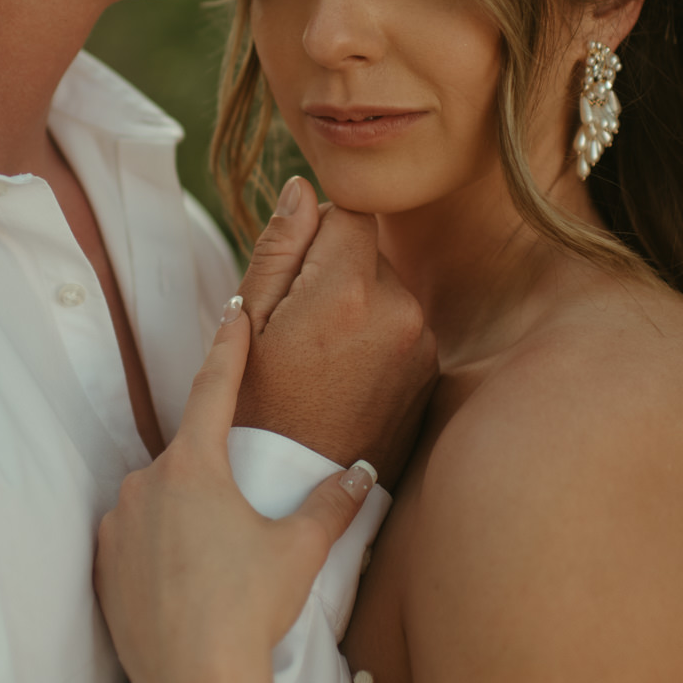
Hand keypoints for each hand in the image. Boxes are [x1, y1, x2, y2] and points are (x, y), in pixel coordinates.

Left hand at [95, 303, 375, 682]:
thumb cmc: (250, 611)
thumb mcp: (300, 551)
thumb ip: (333, 504)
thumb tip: (363, 471)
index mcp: (193, 466)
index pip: (213, 388)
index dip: (228, 348)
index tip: (234, 312)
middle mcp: (145, 484)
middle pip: (187, 460)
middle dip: (215, 481)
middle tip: (243, 526)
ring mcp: (117, 526)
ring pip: (157, 502)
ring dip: (184, 518)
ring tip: (217, 570)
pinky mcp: (101, 568)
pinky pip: (132, 541)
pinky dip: (157, 552)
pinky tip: (185, 587)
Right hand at [231, 178, 438, 486]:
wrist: (294, 493)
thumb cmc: (255, 405)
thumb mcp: (249, 323)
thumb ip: (280, 247)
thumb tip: (303, 189)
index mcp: (349, 291)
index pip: (349, 214)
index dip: (314, 239)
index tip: (293, 283)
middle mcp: (401, 311)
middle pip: (369, 255)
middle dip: (336, 277)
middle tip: (299, 335)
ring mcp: (423, 346)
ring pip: (387, 294)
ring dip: (360, 311)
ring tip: (323, 366)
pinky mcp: (433, 375)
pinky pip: (404, 332)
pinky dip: (379, 344)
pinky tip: (348, 384)